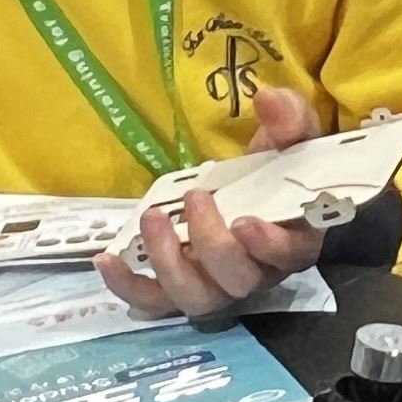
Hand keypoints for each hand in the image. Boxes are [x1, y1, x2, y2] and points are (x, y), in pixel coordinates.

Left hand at [100, 86, 327, 320]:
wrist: (248, 186)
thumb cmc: (276, 167)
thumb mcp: (288, 136)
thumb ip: (288, 118)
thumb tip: (267, 98)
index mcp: (292, 239)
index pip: (288, 256)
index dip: (268, 246)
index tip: (245, 221)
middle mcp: (257, 273)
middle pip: (238, 281)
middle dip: (211, 244)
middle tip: (194, 198)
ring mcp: (216, 286)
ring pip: (197, 298)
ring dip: (169, 264)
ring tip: (152, 219)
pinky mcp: (180, 287)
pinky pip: (155, 302)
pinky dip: (129, 286)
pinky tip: (108, 259)